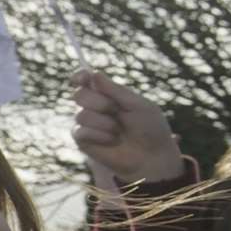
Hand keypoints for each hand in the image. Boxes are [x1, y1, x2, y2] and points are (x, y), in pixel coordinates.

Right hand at [70, 71, 184, 184]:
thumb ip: (115, 90)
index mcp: (108, 95)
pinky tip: (112, 141)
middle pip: (79, 95)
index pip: (86, 80)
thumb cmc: (150, 129)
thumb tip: (94, 74)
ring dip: (104, 123)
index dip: (80, 77)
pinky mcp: (84, 142)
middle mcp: (95, 108)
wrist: (151, 157)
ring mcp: (89, 125)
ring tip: (119, 132)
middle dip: (98, 102)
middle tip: (116, 111)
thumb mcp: (137, 104)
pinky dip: (99, 136)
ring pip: (81, 115)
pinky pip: (80, 132)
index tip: (82, 78)